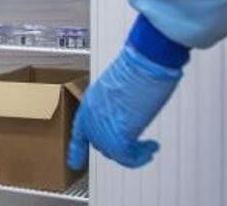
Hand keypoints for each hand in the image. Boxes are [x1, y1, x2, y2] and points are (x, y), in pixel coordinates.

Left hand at [68, 44, 182, 169]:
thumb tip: (127, 118)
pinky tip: (152, 147)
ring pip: (115, 153)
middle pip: (101, 145)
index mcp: (89, 104)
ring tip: (149, 147)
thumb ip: (116, 106)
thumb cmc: (136, 69)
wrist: (143, 63)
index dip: (77, 150)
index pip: (79, 132)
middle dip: (122, 149)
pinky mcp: (118, 132)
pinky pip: (126, 156)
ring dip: (135, 154)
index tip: (74, 164)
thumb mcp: (119, 91)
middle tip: (142, 147)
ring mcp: (103, 125)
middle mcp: (92, 117)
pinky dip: (141, 157)